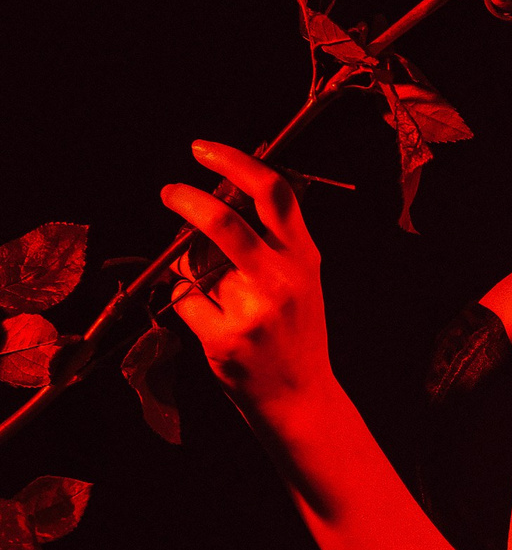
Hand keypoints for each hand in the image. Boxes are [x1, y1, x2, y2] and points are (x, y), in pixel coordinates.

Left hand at [160, 142, 333, 425]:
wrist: (301, 399)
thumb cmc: (295, 333)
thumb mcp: (301, 280)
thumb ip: (273, 241)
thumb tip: (218, 196)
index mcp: (304, 258)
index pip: (273, 193)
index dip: (234, 163)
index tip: (202, 150)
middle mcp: (282, 281)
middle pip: (224, 221)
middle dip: (186, 200)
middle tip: (169, 192)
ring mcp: (253, 312)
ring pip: (192, 265)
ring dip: (186, 267)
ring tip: (209, 289)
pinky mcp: (225, 340)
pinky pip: (183, 300)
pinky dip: (185, 301)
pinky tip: (209, 320)